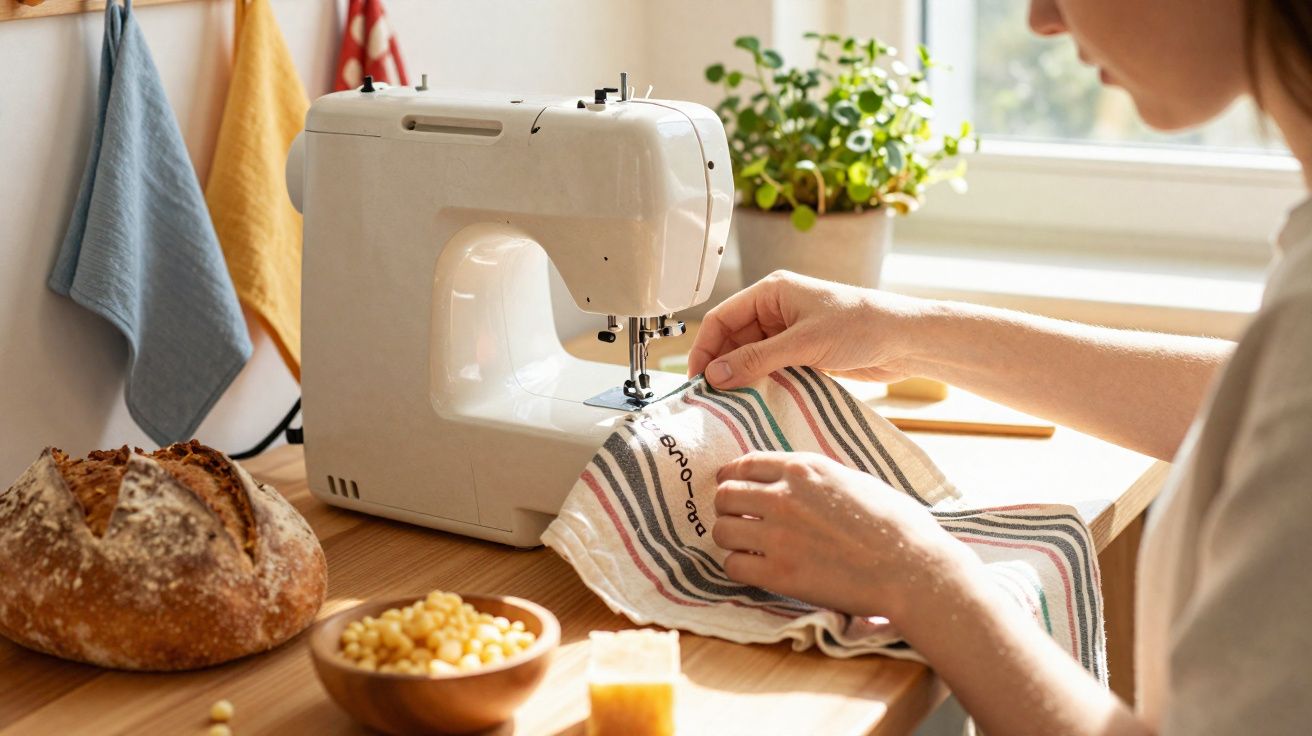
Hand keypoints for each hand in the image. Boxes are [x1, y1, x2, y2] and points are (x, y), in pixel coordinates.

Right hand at [687, 270, 929, 388]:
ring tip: (730, 404)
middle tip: (711, 398)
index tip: (697, 379)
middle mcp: (776, 310)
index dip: (705, 348)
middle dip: (721, 366)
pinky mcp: (802, 353)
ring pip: (750, 357)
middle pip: (732, 339)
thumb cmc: (861, 326)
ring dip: (740, 378)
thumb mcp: (803, 343)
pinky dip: (759, 384)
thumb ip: (756, 359)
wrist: (905, 340)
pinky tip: (754, 402)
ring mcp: (789, 333)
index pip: (722, 318)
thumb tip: (715, 375)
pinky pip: (770, 369)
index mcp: (772, 292)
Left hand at [711, 451, 978, 619]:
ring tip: (746, 546)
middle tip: (738, 519)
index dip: (732, 476)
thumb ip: (815, 478)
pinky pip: (732, 565)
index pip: (744, 464)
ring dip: (731, 538)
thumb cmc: (895, 524)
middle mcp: (784, 496)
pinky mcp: (779, 573)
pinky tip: (756, 568)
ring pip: (721, 530)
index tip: (730, 485)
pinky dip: (739, 567)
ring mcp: (778, 535)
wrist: (911, 568)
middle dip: (728, 507)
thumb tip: (792, 482)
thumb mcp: (853, 480)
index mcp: (804, 469)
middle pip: (725, 495)